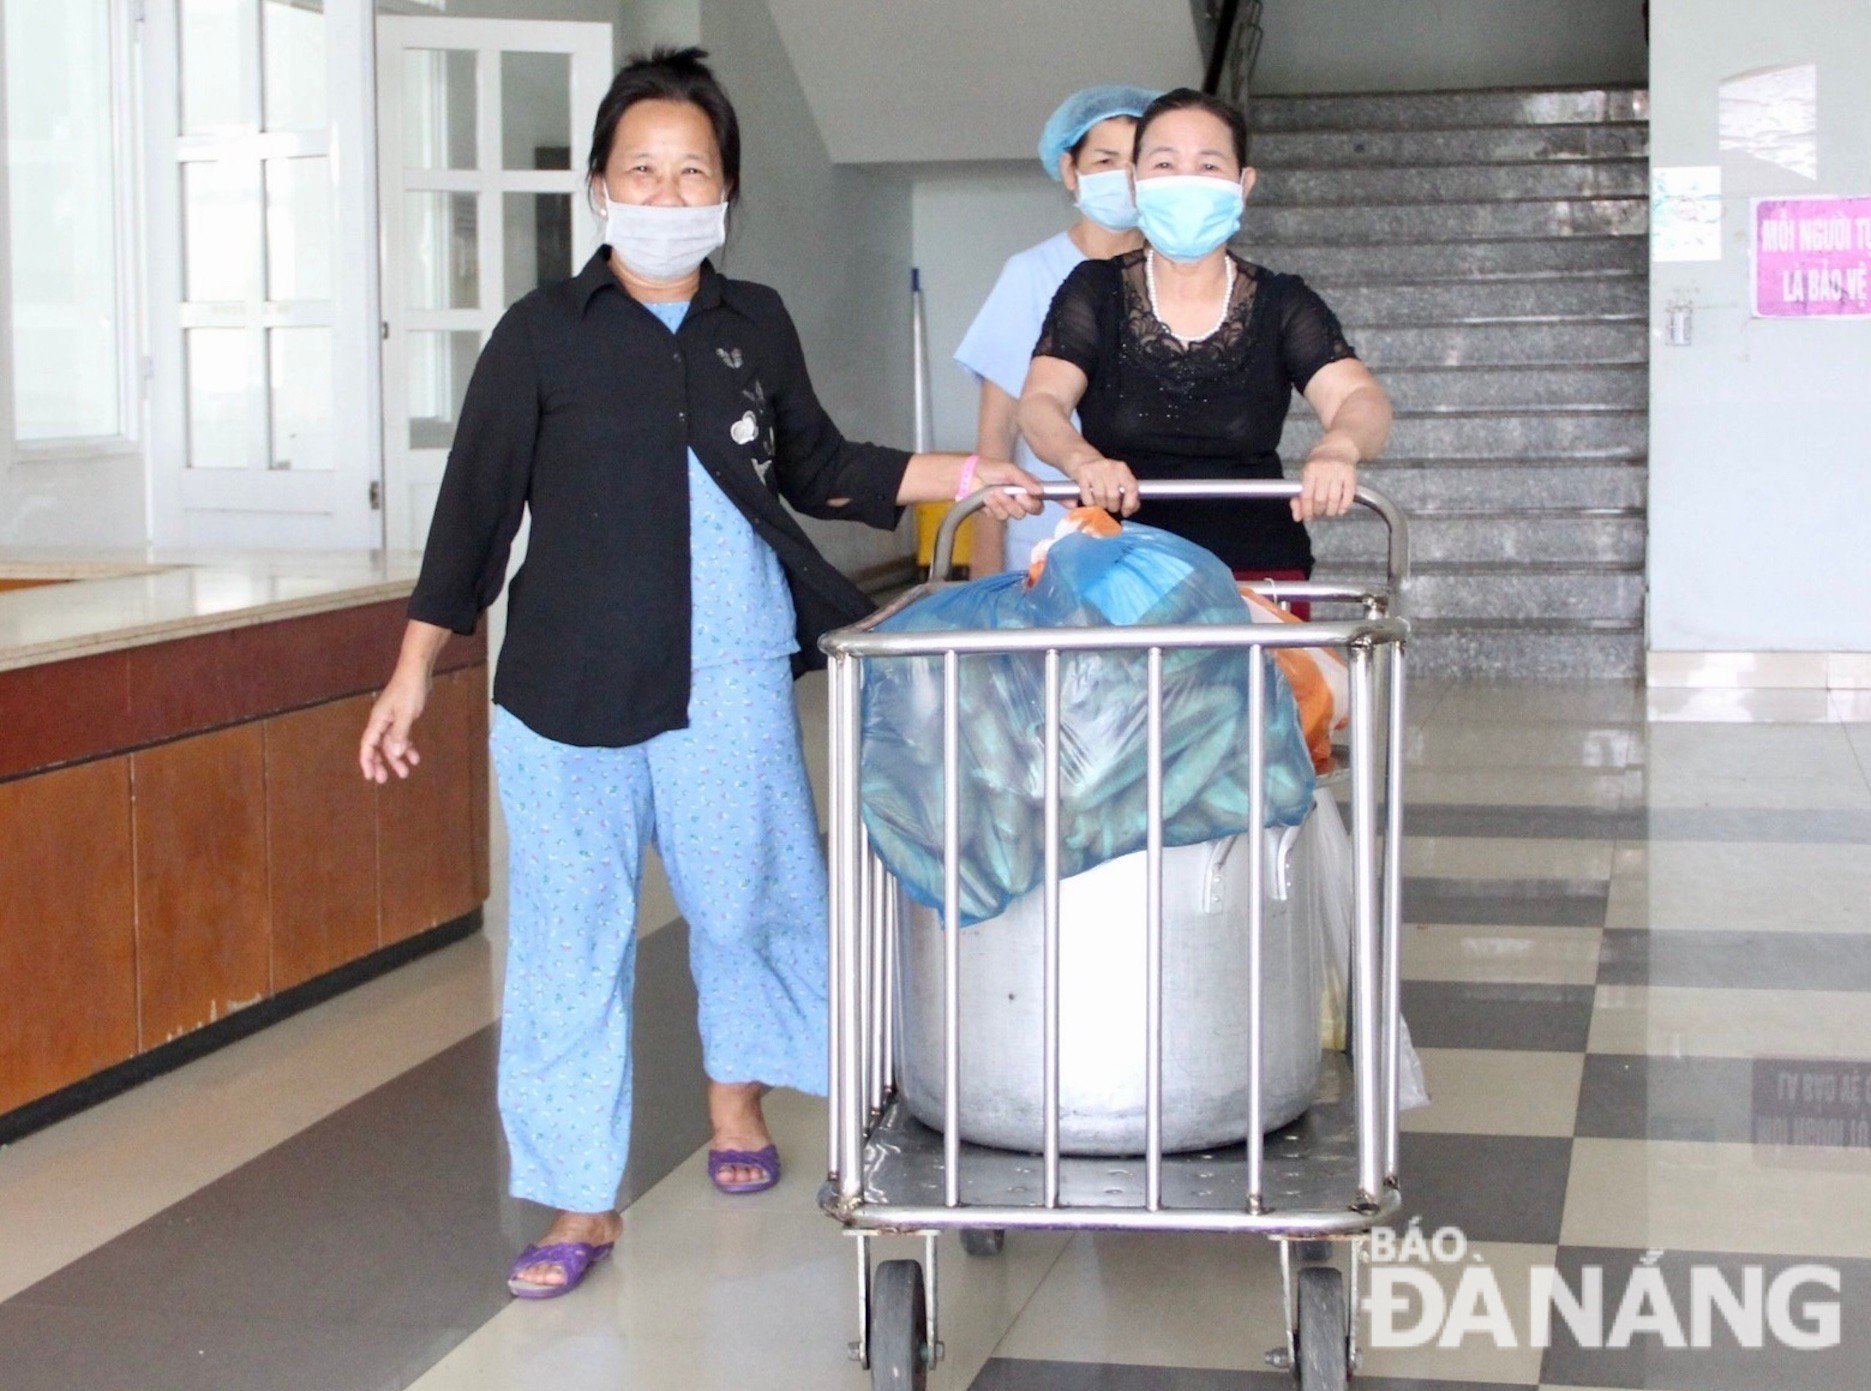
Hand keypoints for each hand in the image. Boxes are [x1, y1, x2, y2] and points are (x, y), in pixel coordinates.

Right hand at [359, 665, 430, 782]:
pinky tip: (414, 756)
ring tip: (406, 772)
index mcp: (378, 720)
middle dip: (381, 763)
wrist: (417, 670)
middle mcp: (382, 721)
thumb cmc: (410, 689)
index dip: (367, 761)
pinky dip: (407, 746)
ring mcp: (392, 719)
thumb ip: (400, 734)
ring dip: (397, 757)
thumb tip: (393, 754)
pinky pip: (401, 736)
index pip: (367, 744)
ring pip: (391, 743)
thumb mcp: (406, 714)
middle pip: (378, 746)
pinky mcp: (402, 717)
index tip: (370, 776)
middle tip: (386, 780)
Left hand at [971, 459, 1045, 520]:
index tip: (1038, 497)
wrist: (968, 476)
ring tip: (996, 492)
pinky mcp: (997, 513)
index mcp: (1027, 486)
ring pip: (1018, 514)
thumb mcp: (1010, 470)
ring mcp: (1009, 507)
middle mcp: (1021, 498)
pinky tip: (988, 498)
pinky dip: (995, 506)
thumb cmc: (990, 469)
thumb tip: (1040, 491)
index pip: (1041, 498)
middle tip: (1017, 495)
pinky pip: (1002, 516)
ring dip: (1007, 503)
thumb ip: (1026, 480)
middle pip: (1034, 510)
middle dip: (1026, 503)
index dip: (1044, 501)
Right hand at [1068, 455, 1139, 515]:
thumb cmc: (1104, 474)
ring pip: (1100, 497)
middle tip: (1111, 507)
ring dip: (1101, 505)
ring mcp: (1095, 469)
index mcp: (1122, 468)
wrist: (1083, 458)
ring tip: (1101, 504)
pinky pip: (1088, 497)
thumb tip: (1131, 509)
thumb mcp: (1119, 478)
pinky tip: (1091, 501)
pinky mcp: (1082, 474)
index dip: (1130, 503)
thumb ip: (1128, 493)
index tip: (1126, 512)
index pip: (1131, 487)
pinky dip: (1090, 504)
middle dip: (1113, 507)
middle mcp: (1110, 467)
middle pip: (1114, 495)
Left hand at [1294, 449, 1357, 521]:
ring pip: (1334, 499)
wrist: (1338, 447)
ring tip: (1328, 512)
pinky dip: (1344, 507)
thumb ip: (1299, 497)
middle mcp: (1325, 470)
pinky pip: (1348, 496)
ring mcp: (1339, 472)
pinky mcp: (1351, 475)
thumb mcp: (1306, 475)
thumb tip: (1297, 517)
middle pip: (1320, 499)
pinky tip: (1340, 510)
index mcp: (1310, 470)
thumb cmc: (1319, 464)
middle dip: (1318, 511)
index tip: (1307, 517)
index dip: (1306, 510)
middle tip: (1319, 513)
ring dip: (1331, 511)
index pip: (1306, 496)